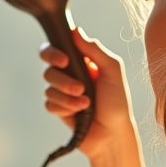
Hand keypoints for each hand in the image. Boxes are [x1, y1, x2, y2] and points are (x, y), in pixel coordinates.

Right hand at [40, 28, 150, 166]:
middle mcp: (70, 75)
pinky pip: (49, 103)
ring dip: (68, 97)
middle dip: (62, 79)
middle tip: (79, 87)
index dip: (53, 52)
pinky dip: (64, 108)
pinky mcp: (58, 109)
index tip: (65, 61)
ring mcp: (63, 92)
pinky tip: (79, 113)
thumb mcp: (113, 71)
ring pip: (49, 87)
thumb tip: (76, 31)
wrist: (113, 134)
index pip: (57, 48)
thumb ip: (95, 50)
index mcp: (82, 62)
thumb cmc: (117, 102)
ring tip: (86, 104)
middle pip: (48, 68)